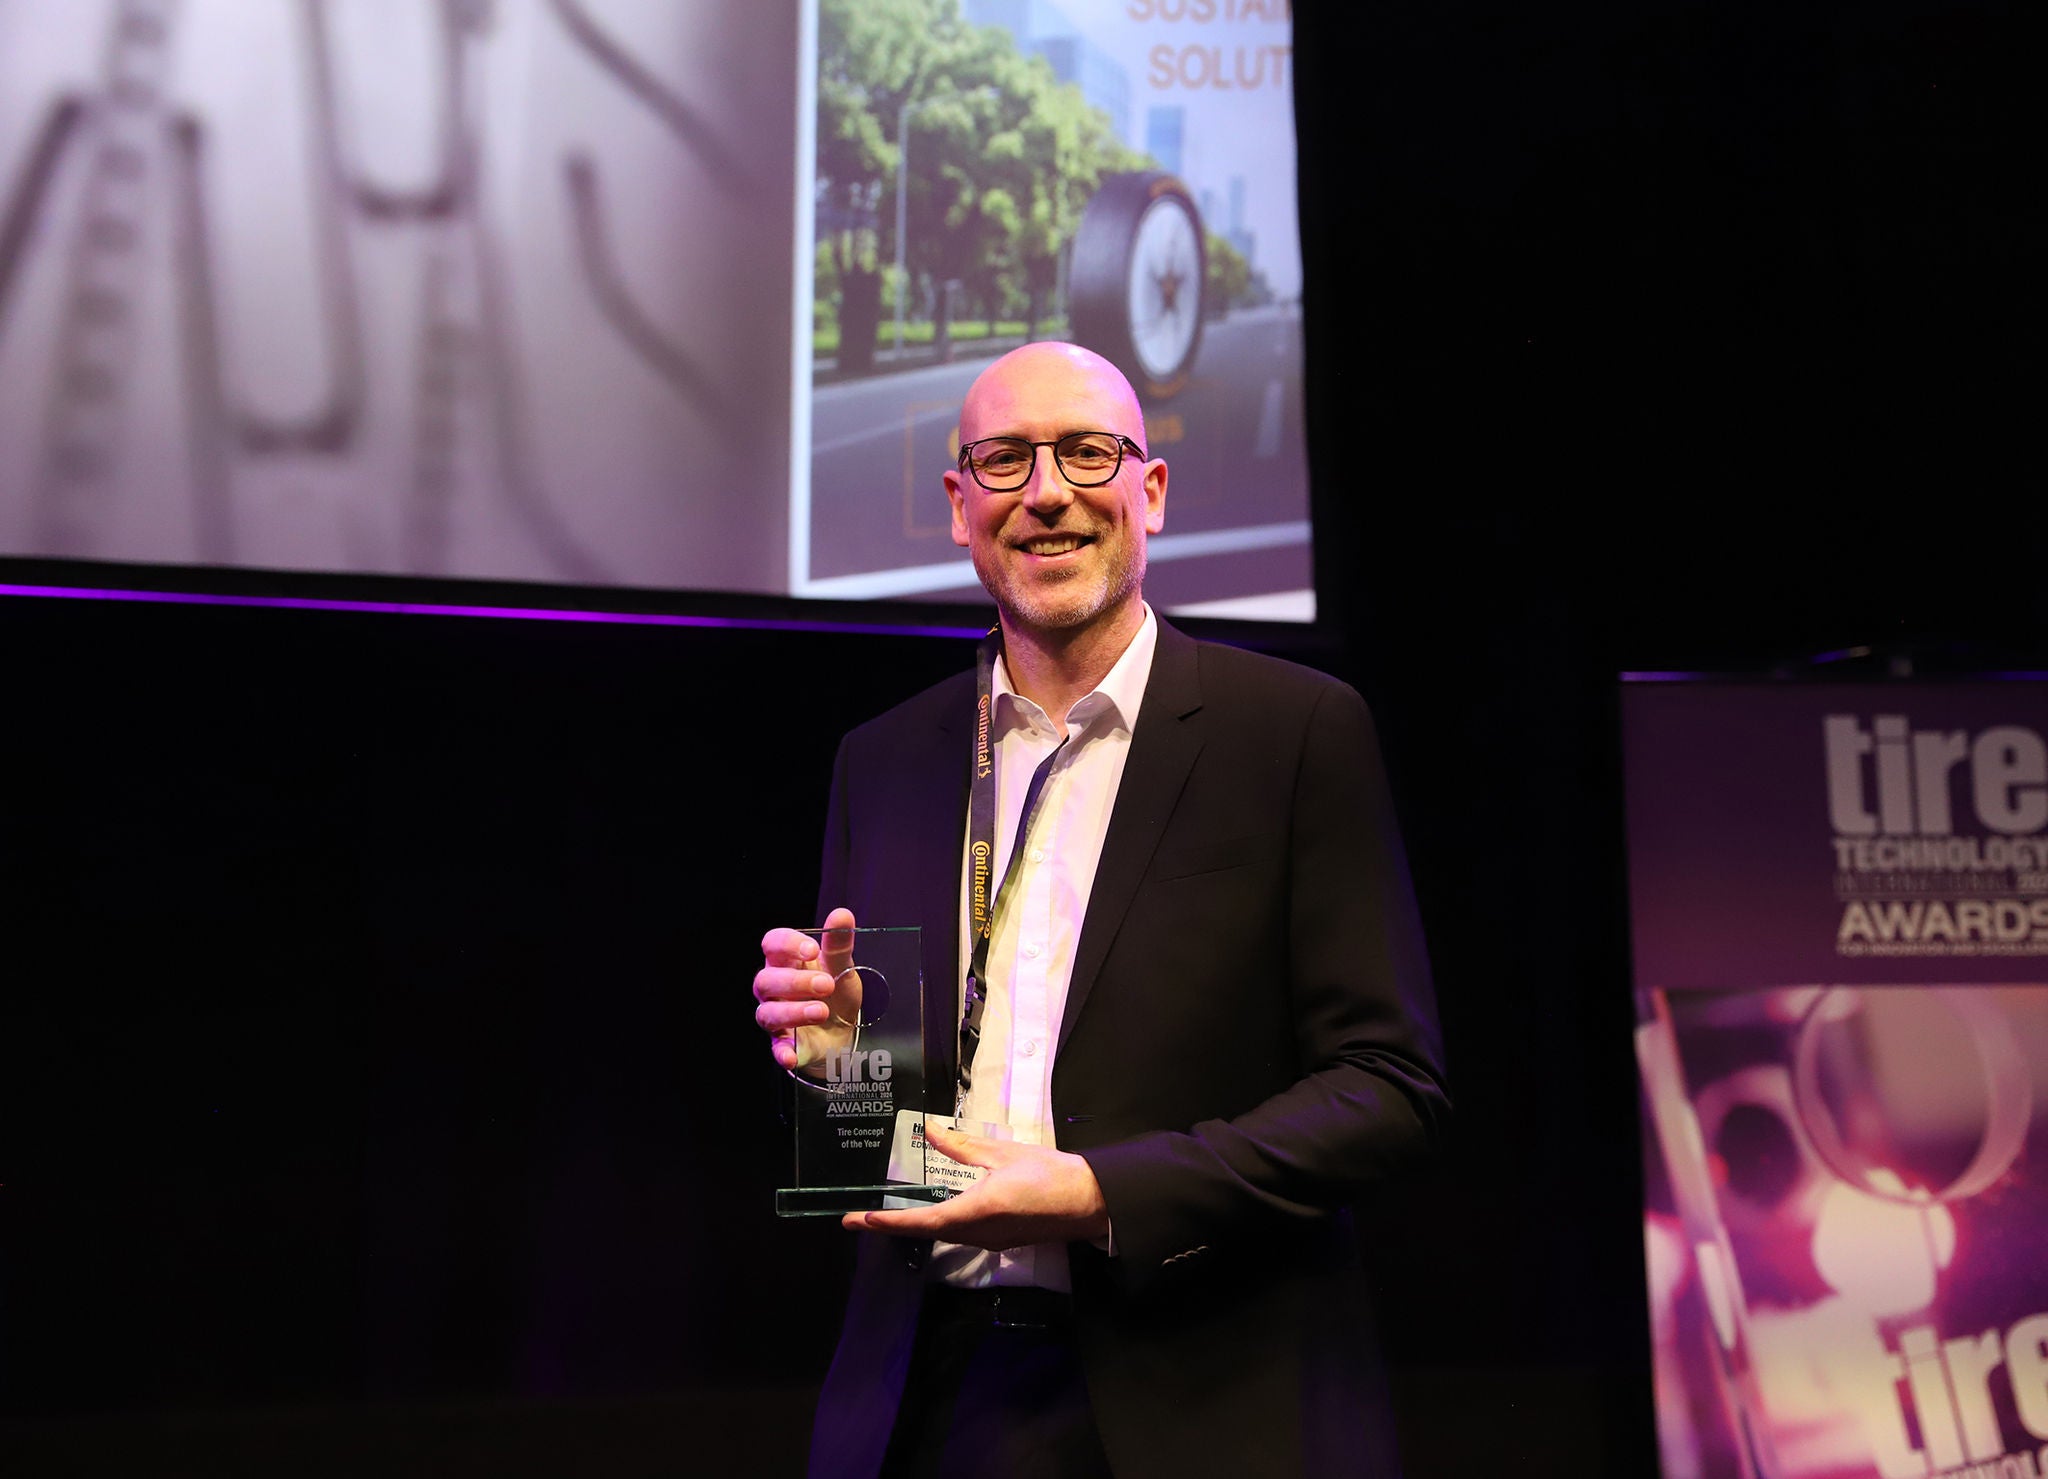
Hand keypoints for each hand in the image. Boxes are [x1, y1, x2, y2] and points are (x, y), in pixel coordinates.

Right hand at [754, 907, 859, 1071]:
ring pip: (768, 1012)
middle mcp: (774, 989)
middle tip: (827, 984)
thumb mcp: (842, 968)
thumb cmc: (835, 993)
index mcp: (786, 962)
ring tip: (822, 1010)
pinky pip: (775, 1049)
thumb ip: (839, 944)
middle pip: (766, 979)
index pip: (772, 944)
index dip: (787, 944)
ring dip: (794, 1011)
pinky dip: (782, 1052)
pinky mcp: (784, 1044)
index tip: (812, 949)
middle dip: (796, 981)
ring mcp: (776, 1017)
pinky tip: (791, 1054)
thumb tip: (842, 914)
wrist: (843, 1032)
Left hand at [842, 1121, 1108, 1250]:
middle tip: (863, 1217)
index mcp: (976, 1212)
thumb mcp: (1002, 1155)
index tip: (857, 1221)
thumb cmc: (1049, 1174)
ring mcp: (991, 1240)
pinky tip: (934, 1212)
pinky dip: (940, 1224)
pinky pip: (962, 1234)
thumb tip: (929, 1132)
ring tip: (890, 1214)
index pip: (920, 1222)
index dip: (886, 1223)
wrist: (1090, 1201)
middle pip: (928, 1232)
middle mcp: (978, 1234)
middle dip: (894, 1225)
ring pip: (944, 1235)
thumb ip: (962, 1147)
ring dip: (917, 1226)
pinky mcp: (1002, 1239)